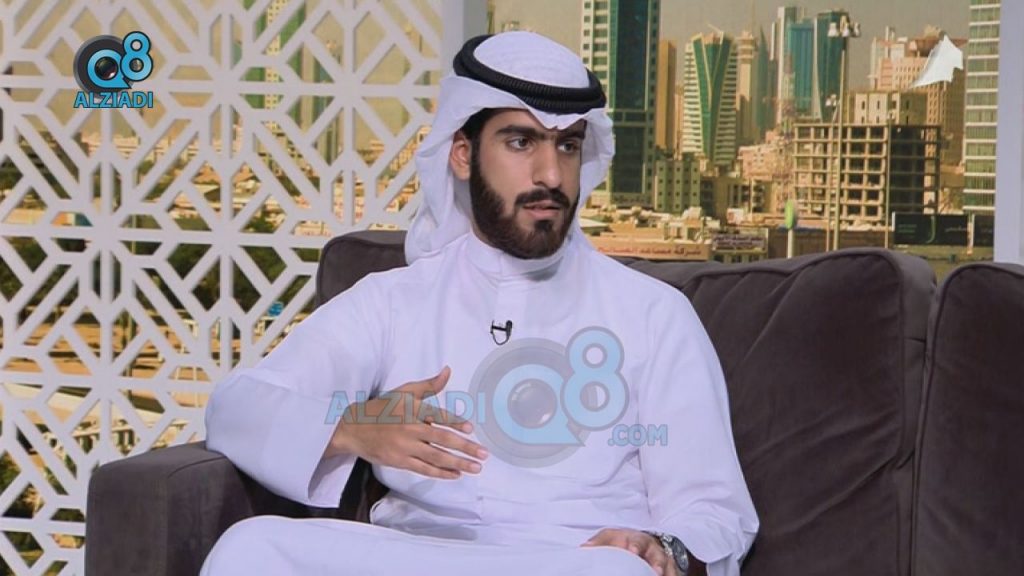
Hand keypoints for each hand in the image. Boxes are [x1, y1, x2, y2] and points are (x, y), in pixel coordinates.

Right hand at [326, 366, 488, 478]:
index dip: (454, 422)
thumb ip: (428, 385)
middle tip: (484, 453)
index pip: (437, 416)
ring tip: (476, 467)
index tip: (470, 428)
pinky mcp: (400, 462)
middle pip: (441, 439)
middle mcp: (409, 429)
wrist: (354, 428)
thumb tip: (448, 371)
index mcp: (412, 410)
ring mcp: (405, 447)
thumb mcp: (404, 392)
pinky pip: (424, 469)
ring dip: (458, 463)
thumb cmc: (382, 408)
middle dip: (465, 447)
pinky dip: (441, 473)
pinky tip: (456, 474)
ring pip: (436, 457)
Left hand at [582, 528, 676, 575]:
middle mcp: (652, 549)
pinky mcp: (670, 569)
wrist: (644, 542)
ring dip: (667, 572)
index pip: (636, 541)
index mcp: (635, 540)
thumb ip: (600, 543)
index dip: (635, 545)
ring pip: (668, 565)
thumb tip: (584, 549)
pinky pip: (673, 573)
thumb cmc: (622, 541)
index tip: (632, 551)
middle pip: (657, 554)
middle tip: (655, 570)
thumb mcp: (610, 538)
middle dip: (656, 562)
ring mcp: (662, 559)